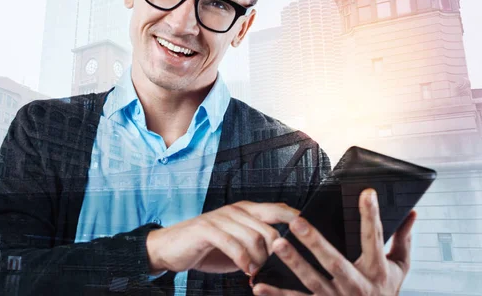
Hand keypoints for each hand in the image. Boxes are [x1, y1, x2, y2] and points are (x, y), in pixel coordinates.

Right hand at [146, 201, 298, 275]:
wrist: (171, 248)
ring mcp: (221, 217)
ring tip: (255, 271)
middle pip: (270, 226)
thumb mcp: (238, 245)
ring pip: (253, 236)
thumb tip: (284, 256)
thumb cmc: (207, 248)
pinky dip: (243, 260)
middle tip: (271, 267)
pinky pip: (233, 244)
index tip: (310, 232)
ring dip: (259, 259)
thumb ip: (258, 245)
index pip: (277, 210)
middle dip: (275, 251)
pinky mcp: (207, 229)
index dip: (295, 219)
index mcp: (246, 210)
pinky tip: (245, 270)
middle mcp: (236, 210)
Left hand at [252, 189, 415, 295]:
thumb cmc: (386, 293)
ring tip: (277, 245)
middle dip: (315, 242)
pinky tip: (259, 285)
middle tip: (297, 222)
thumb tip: (412, 213)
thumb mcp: (400, 268)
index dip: (371, 215)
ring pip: (312, 280)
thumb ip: (403, 240)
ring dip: (293, 263)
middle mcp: (356, 286)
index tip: (366, 193)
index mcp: (376, 270)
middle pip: (335, 261)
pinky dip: (277, 294)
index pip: (375, 238)